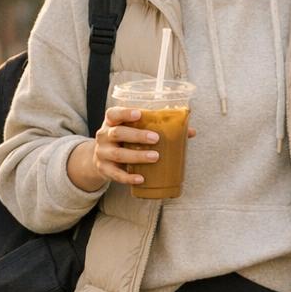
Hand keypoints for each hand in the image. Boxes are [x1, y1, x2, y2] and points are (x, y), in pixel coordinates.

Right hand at [68, 108, 195, 191]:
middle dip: (137, 135)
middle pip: (118, 133)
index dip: (125, 113)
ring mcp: (102, 153)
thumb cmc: (124, 141)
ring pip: (119, 154)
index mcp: (112, 122)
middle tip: (156, 138)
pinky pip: (116, 175)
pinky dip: (129, 177)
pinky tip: (141, 178)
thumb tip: (190, 131)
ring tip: (155, 157)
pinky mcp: (104, 169)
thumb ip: (158, 128)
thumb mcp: (134, 131)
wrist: (100, 160)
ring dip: (137, 156)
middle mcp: (104, 136)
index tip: (140, 114)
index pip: (114, 114)